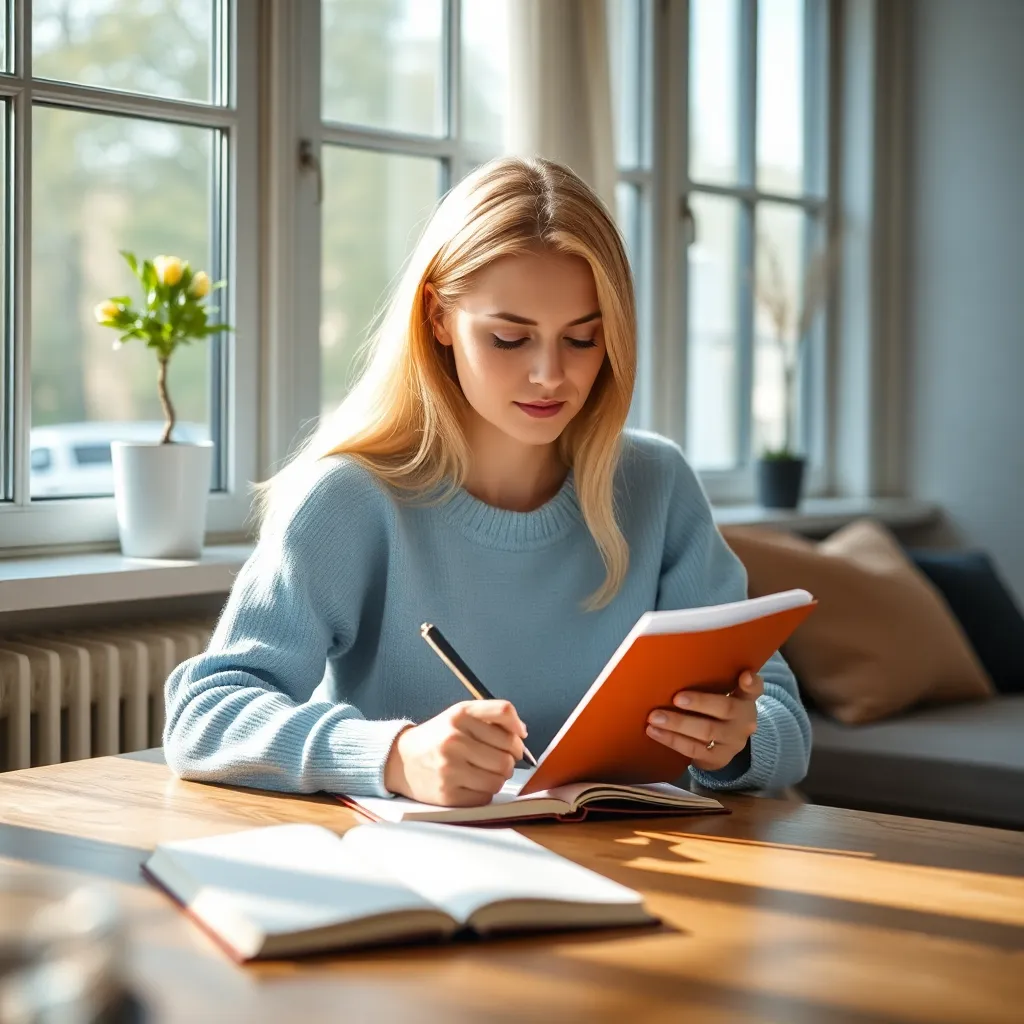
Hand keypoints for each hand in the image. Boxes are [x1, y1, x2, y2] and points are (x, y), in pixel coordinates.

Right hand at [383, 700, 527, 805]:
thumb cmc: (438, 737)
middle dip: (510, 760)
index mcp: (460, 715)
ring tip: (485, 772)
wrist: (402, 760)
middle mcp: (454, 739)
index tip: (518, 739)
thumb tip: (522, 733)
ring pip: (499, 778)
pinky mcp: (448, 794)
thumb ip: (492, 716)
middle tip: (499, 760)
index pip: (505, 715)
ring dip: (499, 778)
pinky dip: (485, 792)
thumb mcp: (460, 715)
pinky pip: (485, 796)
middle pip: (508, 755)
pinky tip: (472, 783)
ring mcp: (450, 768)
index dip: (517, 731)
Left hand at [645, 670, 761, 771]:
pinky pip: (693, 750)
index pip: (754, 688)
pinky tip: (654, 732)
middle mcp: (744, 720)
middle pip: (725, 708)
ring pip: (706, 731)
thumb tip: (677, 664)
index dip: (751, 682)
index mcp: (746, 699)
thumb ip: (712, 681)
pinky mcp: (718, 758)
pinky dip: (672, 740)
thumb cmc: (715, 710)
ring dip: (678, 724)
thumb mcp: (721, 695)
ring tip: (654, 717)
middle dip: (700, 702)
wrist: (722, 745)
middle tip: (676, 698)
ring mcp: (733, 742)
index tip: (744, 675)